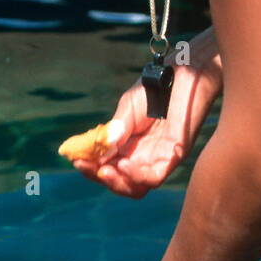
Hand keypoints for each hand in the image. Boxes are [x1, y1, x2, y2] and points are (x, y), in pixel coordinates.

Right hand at [72, 27, 222, 198]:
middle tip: (91, 168)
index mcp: (128, 146)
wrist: (184, 73)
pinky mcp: (175, 156)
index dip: (90, 168)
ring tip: (105, 170)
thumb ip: (114, 133)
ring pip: (136, 188)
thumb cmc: (156, 88)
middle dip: (102, 179)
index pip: (107, 167)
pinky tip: (124, 166)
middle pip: (121, 183)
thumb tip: (95, 154)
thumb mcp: (127, 111)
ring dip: (117, 183)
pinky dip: (136, 177)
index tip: (76, 160)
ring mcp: (159, 158)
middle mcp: (143, 157)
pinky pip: (154, 178)